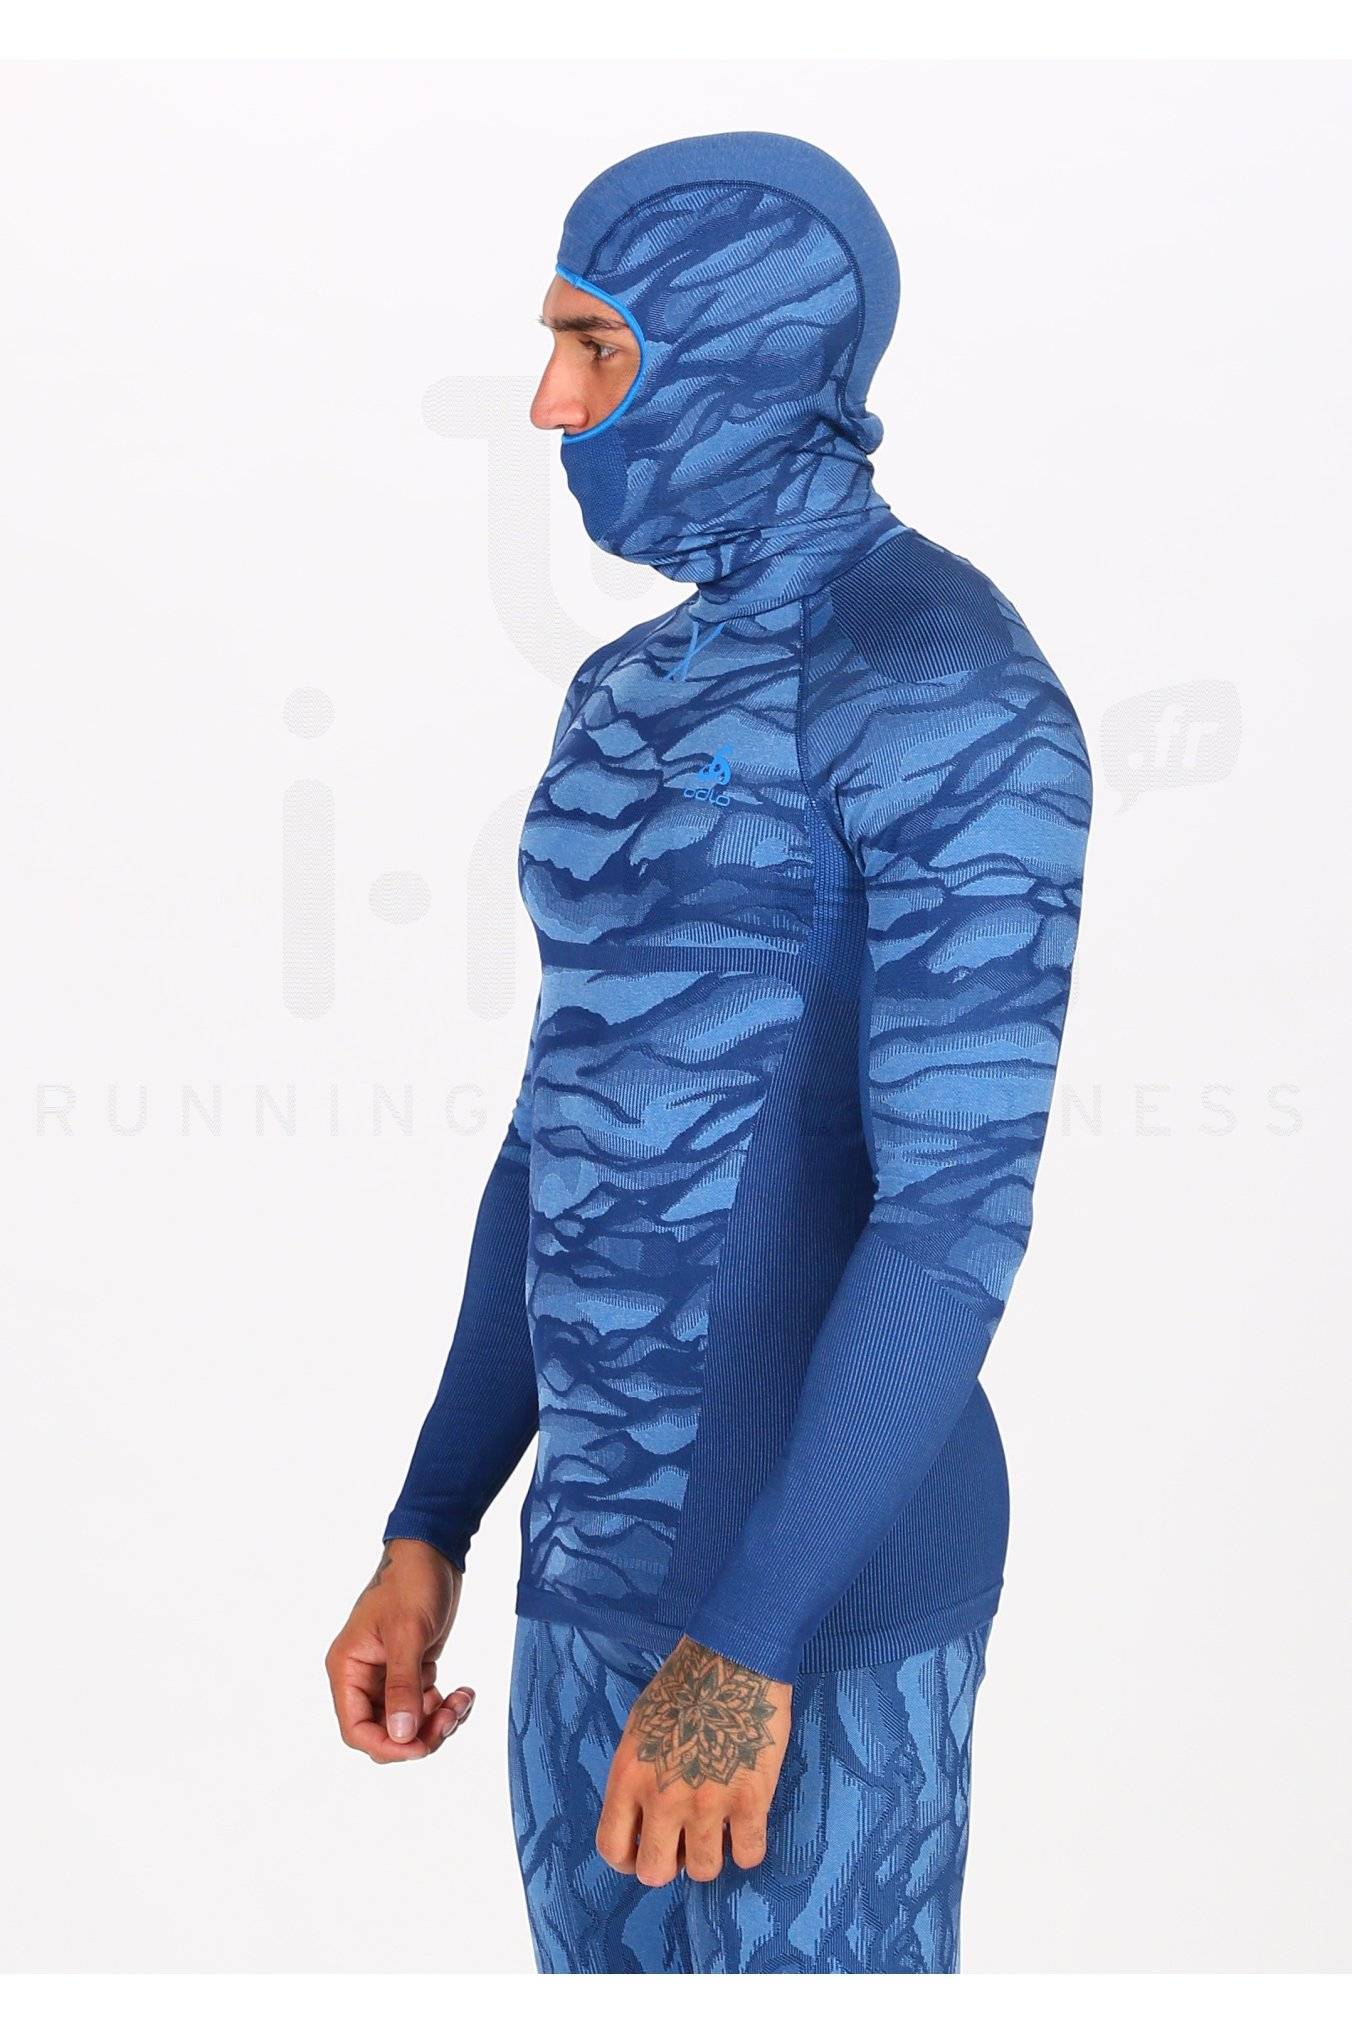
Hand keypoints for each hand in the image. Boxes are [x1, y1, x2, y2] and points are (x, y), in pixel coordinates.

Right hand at [325, 1539, 474, 1763]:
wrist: (433, 1552)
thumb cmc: (411, 1582)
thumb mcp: (407, 1632)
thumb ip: (402, 1686)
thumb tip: (401, 1736)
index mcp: (348, 1668)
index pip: (356, 1729)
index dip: (387, 1745)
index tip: (422, 1744)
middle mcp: (363, 1677)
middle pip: (384, 1732)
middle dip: (420, 1734)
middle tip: (451, 1716)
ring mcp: (388, 1676)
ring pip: (408, 1724)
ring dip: (438, 1722)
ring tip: (462, 1701)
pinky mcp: (412, 1671)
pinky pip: (425, 1706)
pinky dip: (445, 1708)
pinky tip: (463, 1692)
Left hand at [595, 1636, 790, 1884]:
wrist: (734, 1656)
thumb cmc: (685, 1683)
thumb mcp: (639, 1727)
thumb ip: (637, 1776)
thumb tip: (644, 1816)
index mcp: (629, 1776)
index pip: (612, 1848)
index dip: (629, 1860)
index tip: (645, 1849)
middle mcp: (662, 1797)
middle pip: (655, 1872)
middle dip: (670, 1862)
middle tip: (685, 1842)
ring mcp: (707, 1803)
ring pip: (704, 1871)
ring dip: (711, 1854)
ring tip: (719, 1827)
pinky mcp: (750, 1801)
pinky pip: (748, 1855)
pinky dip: (748, 1847)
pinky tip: (748, 1823)